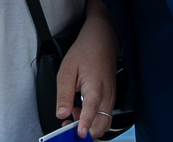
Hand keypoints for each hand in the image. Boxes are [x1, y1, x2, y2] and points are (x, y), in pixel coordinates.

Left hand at [56, 0, 118, 137]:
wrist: (102, 41)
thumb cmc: (85, 52)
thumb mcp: (67, 69)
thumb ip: (64, 94)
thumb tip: (61, 114)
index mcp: (95, 87)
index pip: (92, 110)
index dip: (85, 124)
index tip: (79, 133)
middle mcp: (107, 95)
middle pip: (102, 124)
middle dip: (86, 131)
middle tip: (68, 126)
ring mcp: (111, 98)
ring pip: (104, 123)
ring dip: (89, 126)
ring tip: (73, 116)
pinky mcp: (110, 99)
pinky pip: (104, 116)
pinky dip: (93, 120)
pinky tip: (80, 111)